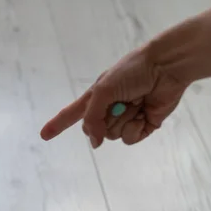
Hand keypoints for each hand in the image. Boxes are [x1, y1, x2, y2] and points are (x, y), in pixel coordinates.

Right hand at [40, 45, 188, 147]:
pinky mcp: (144, 125)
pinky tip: (145, 113)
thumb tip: (95, 143)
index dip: (57, 125)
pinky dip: (137, 128)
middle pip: (95, 130)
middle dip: (106, 118)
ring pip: (113, 136)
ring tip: (136, 102)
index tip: (43, 135)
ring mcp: (126, 118)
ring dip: (123, 120)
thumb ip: (93, 118)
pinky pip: (131, 139)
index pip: (71, 115)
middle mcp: (108, 110)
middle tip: (121, 101)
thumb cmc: (132, 72)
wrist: (166, 67)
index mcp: (95, 97)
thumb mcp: (103, 91)